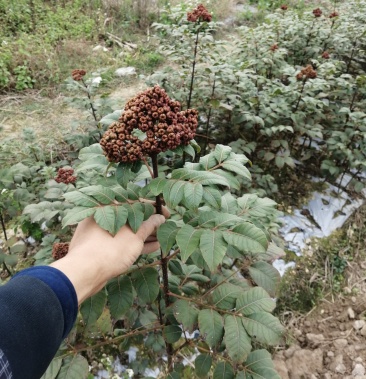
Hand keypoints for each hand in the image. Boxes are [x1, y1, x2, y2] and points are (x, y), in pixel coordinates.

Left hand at [50, 212, 166, 303]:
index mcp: (110, 208)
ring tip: (162, 239)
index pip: (137, 203)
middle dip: (151, 223)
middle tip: (166, 227)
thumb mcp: (135, 236)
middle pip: (133, 218)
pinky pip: (124, 243)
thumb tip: (160, 217)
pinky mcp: (102, 248)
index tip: (167, 213)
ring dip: (146, 235)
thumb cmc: (110, 249)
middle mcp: (105, 218)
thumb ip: (149, 225)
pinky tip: (153, 248)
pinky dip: (137, 244)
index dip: (154, 208)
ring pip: (129, 232)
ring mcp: (102, 234)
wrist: (84, 273)